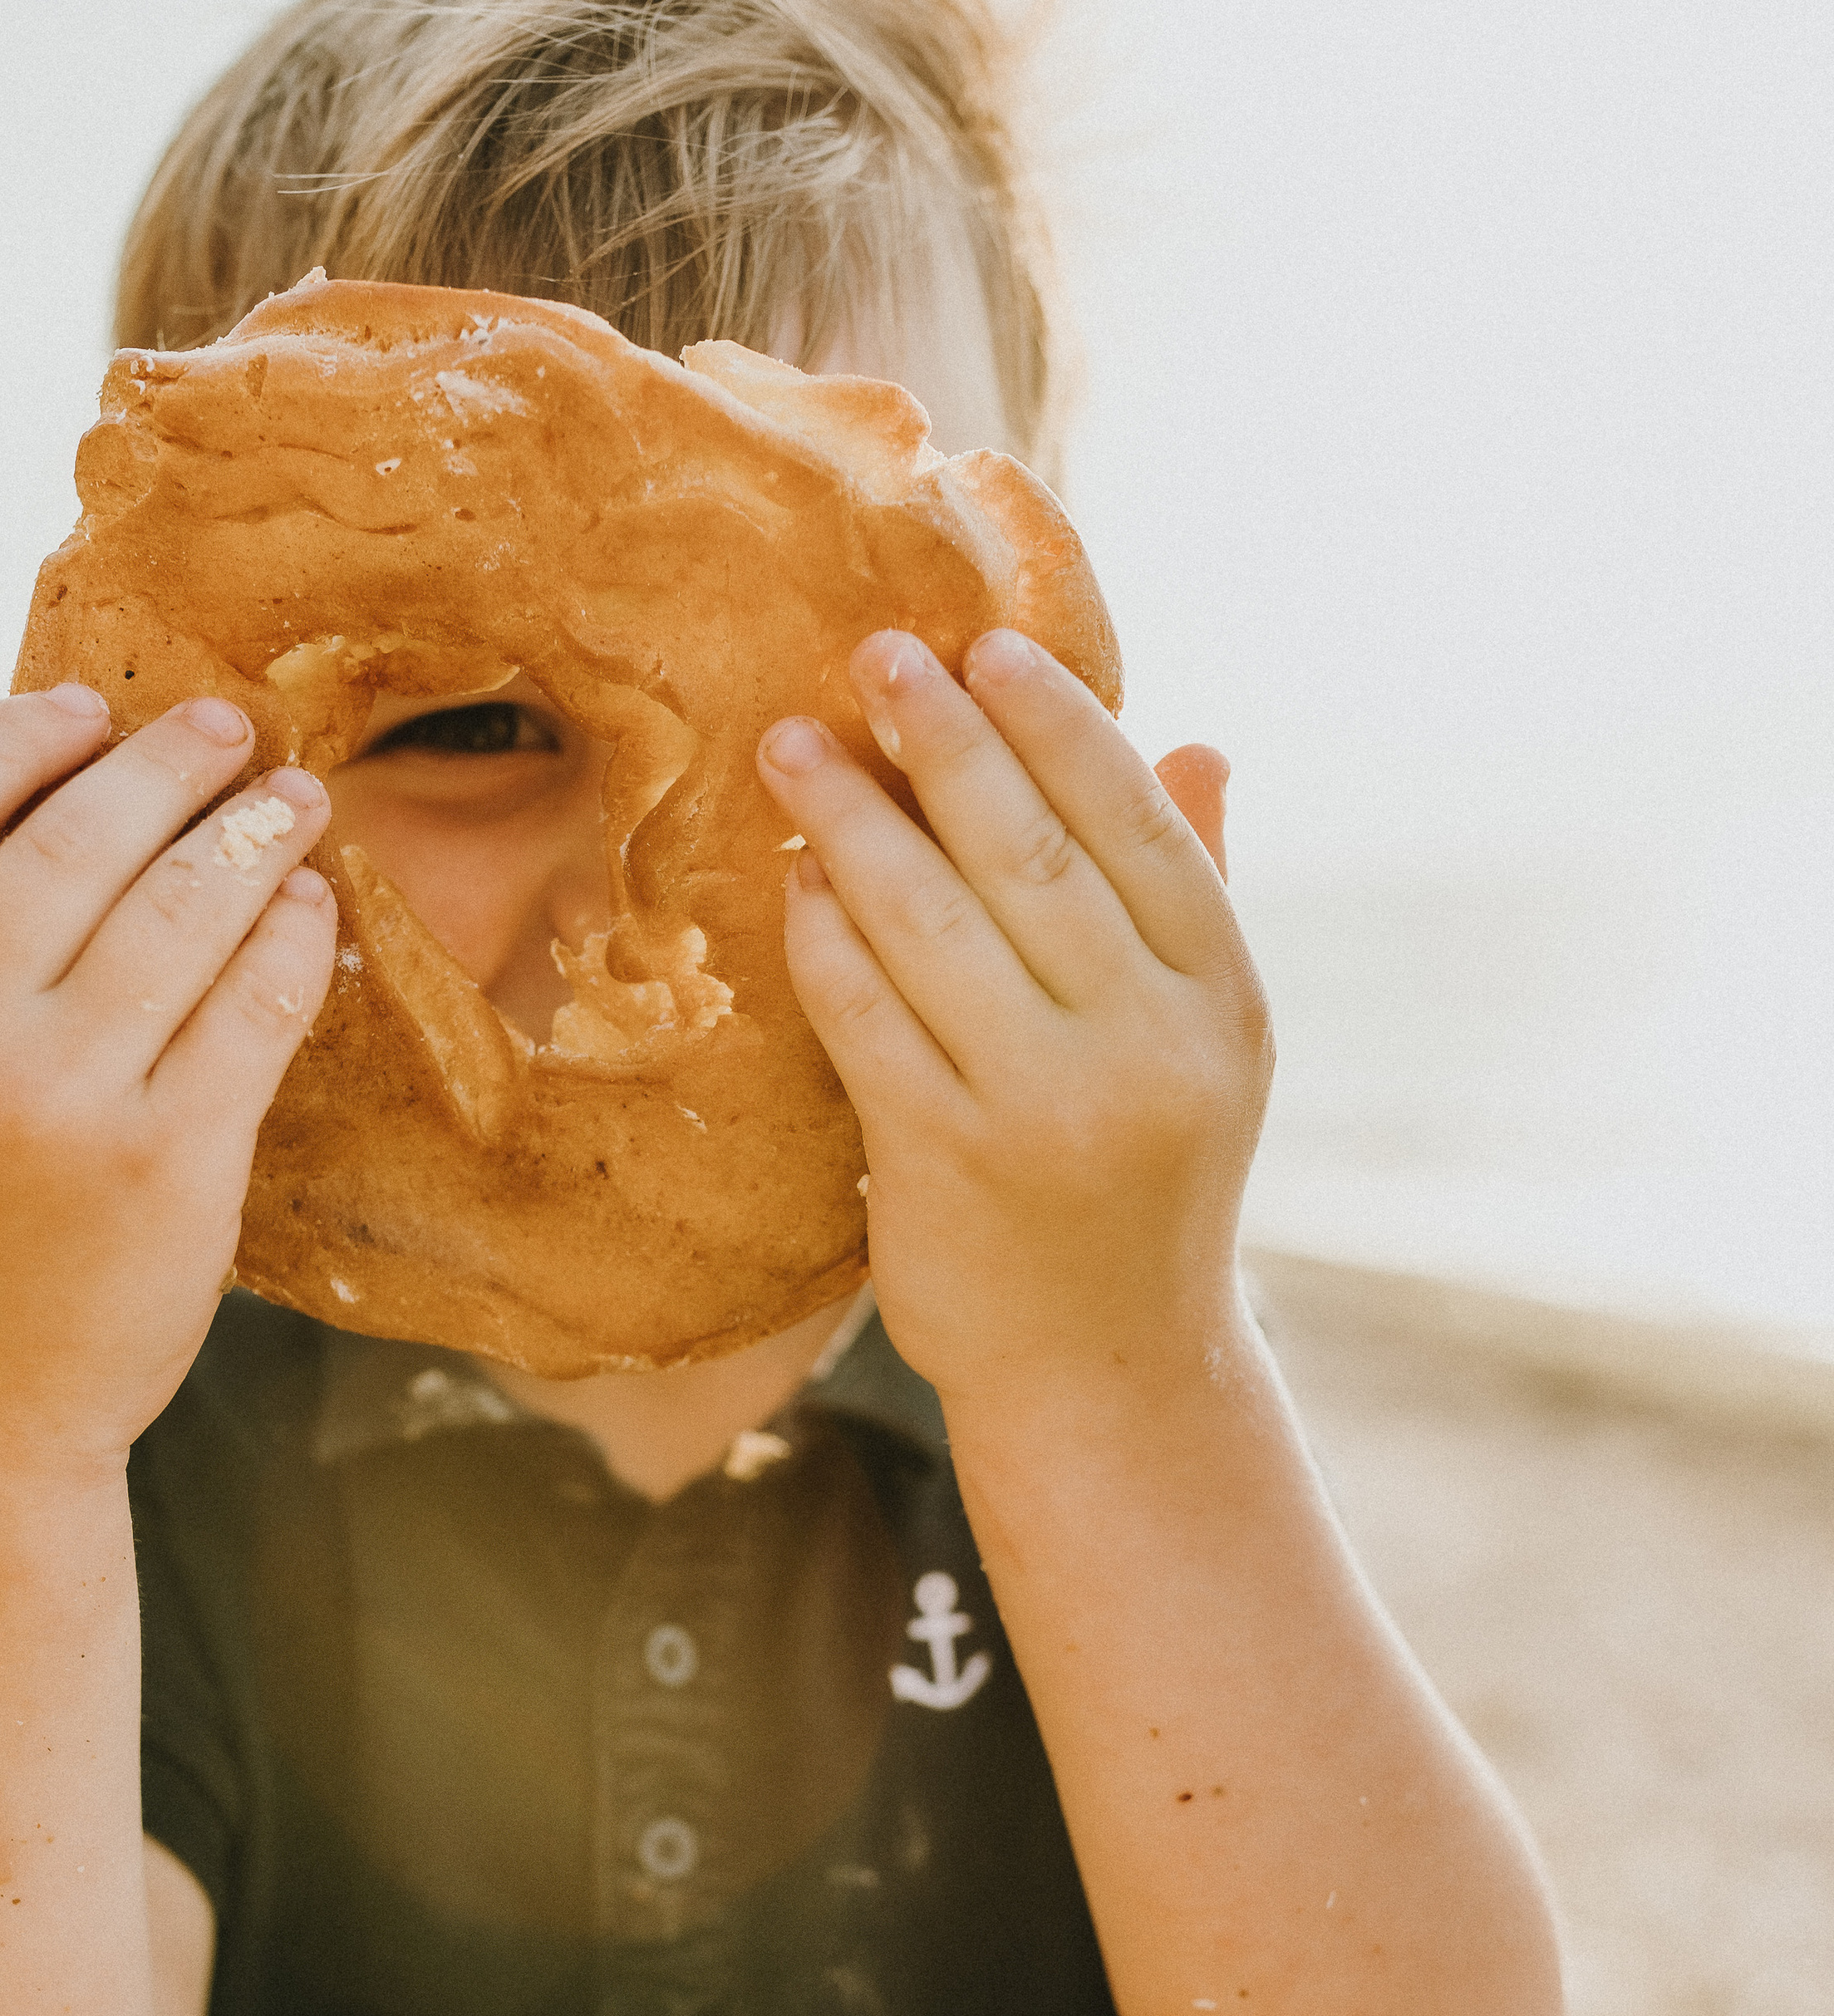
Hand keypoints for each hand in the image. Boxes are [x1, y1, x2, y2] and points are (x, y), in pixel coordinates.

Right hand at [0, 685, 335, 1466]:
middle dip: (165, 763)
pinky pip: (251, 1009)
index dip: (13, 734)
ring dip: (251, 833)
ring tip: (294, 802)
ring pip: (178, 911)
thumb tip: (19, 797)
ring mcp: (60, 1107)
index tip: (86, 709)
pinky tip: (307, 909)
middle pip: (71, 839)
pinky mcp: (170, 1168)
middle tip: (227, 728)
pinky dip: (290, 939)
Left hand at [755, 631, 1269, 1404]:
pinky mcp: (943, 1159)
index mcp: (1221, 1002)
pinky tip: (794, 877)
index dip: (1062, 726)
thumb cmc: (1141, 1181)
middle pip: (1031, 855)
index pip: (1139, 827)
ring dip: (854, 818)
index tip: (991, 646)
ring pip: (931, 921)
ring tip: (795, 744)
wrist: (1105, 1368)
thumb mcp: (1205, 1047)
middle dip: (946, 740)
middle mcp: (1146, 1048)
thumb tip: (1197, 745)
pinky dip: (822, 934)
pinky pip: (864, 1013)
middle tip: (877, 656)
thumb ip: (1195, 895)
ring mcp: (1044, 1106)